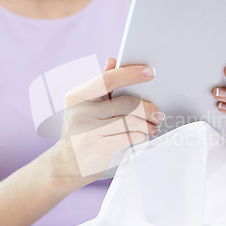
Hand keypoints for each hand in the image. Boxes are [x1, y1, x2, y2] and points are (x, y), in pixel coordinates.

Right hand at [56, 60, 163, 181]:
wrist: (66, 164)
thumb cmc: (80, 130)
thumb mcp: (84, 105)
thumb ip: (100, 85)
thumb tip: (113, 61)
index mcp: (76, 96)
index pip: (108, 80)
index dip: (131, 74)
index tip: (150, 72)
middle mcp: (80, 113)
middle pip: (127, 103)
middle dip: (148, 107)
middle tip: (158, 112)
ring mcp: (89, 132)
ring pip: (132, 122)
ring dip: (147, 124)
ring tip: (153, 125)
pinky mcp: (99, 149)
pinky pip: (131, 138)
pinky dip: (141, 136)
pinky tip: (143, 136)